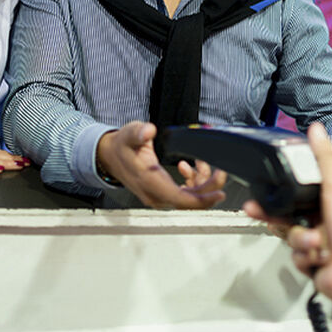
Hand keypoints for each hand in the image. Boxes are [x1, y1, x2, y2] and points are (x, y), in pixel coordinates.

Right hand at [96, 121, 226, 208]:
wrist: (110, 156)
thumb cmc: (122, 146)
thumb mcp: (129, 134)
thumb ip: (138, 132)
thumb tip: (148, 131)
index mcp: (148, 181)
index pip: (178, 198)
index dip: (201, 199)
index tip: (219, 193)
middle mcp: (154, 194)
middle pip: (188, 200)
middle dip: (208, 187)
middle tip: (221, 171)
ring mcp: (158, 195)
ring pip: (188, 196)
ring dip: (201, 180)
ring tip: (202, 161)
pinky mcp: (162, 192)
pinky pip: (183, 192)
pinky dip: (192, 180)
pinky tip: (189, 166)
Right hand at [246, 123, 331, 305]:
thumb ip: (324, 157)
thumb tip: (317, 130)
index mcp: (327, 199)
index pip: (294, 190)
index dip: (277, 188)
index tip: (262, 187)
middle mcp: (321, 219)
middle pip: (285, 214)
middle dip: (274, 217)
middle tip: (256, 211)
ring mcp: (316, 240)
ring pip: (289, 237)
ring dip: (300, 240)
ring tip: (314, 243)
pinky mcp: (312, 261)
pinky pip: (295, 257)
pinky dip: (305, 258)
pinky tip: (318, 257)